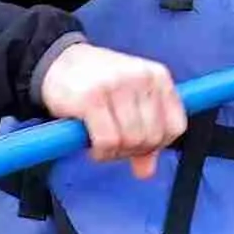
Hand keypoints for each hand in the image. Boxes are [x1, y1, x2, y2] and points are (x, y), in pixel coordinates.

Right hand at [36, 37, 185, 173]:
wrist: (58, 62)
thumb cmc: (97, 83)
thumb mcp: (129, 101)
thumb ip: (143, 133)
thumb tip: (146, 172)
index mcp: (158, 77)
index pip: (176, 127)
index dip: (157, 145)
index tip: (138, 145)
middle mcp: (141, 78)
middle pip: (152, 137)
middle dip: (132, 151)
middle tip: (113, 145)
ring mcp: (117, 85)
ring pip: (130, 141)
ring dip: (114, 153)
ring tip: (101, 143)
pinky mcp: (92, 98)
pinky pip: (107, 141)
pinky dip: (100, 152)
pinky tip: (92, 144)